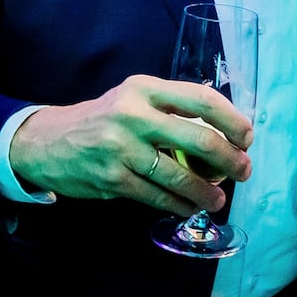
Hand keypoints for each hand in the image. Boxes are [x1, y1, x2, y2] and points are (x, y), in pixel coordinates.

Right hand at [7, 74, 253, 215]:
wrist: (50, 141)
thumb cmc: (103, 119)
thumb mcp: (134, 98)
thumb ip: (171, 107)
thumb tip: (222, 129)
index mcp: (144, 89)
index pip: (201, 98)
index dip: (231, 119)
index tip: (247, 136)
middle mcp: (134, 114)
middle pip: (198, 137)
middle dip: (229, 159)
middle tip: (243, 170)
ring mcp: (122, 148)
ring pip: (180, 174)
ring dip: (207, 191)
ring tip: (219, 199)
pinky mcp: (113, 179)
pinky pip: (158, 196)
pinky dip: (181, 204)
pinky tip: (191, 207)